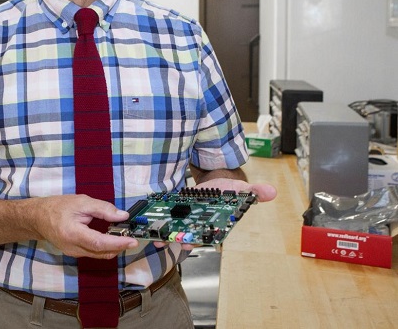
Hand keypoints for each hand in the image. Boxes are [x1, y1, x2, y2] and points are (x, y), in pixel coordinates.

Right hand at [33, 194, 138, 258]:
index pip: (100, 243)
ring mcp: (74, 253)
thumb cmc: (57, 207)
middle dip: (120, 246)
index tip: (133, 240)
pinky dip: (105, 247)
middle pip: (103, 252)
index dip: (118, 243)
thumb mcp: (81, 202)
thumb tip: (123, 215)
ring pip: (100, 255)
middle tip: (132, 236)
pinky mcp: (75, 254)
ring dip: (113, 247)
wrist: (37, 218)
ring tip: (123, 235)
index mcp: (73, 234)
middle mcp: (74, 248)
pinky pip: (94, 253)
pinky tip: (109, 237)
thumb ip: (103, 209)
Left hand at [152, 178, 276, 251]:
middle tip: (171, 241)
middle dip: (182, 239)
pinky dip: (161, 223)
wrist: (213, 181)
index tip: (191, 241)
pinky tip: (151, 225)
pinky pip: (169, 219)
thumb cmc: (227, 189)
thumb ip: (253, 192)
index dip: (201, 239)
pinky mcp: (178, 212)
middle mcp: (202, 224)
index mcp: (217, 222)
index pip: (210, 234)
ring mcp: (189, 219)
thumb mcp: (240, 188)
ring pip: (178, 230)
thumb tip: (272, 192)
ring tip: (158, 238)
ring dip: (168, 235)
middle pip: (191, 235)